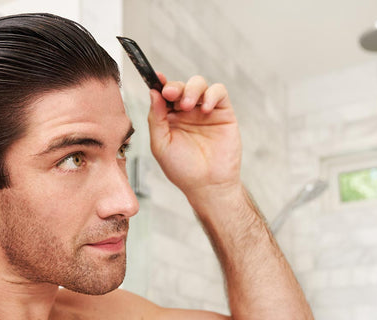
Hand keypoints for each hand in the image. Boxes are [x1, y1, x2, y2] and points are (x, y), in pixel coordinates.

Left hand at [147, 73, 241, 197]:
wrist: (208, 185)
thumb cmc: (182, 169)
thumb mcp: (161, 145)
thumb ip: (156, 118)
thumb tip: (153, 93)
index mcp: (168, 117)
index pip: (162, 94)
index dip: (159, 83)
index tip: (155, 78)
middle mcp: (186, 111)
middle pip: (180, 86)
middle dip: (174, 87)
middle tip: (170, 94)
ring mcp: (204, 110)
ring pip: (199, 84)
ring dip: (191, 89)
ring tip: (187, 105)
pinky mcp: (223, 112)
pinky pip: (219, 92)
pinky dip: (211, 95)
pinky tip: (204, 109)